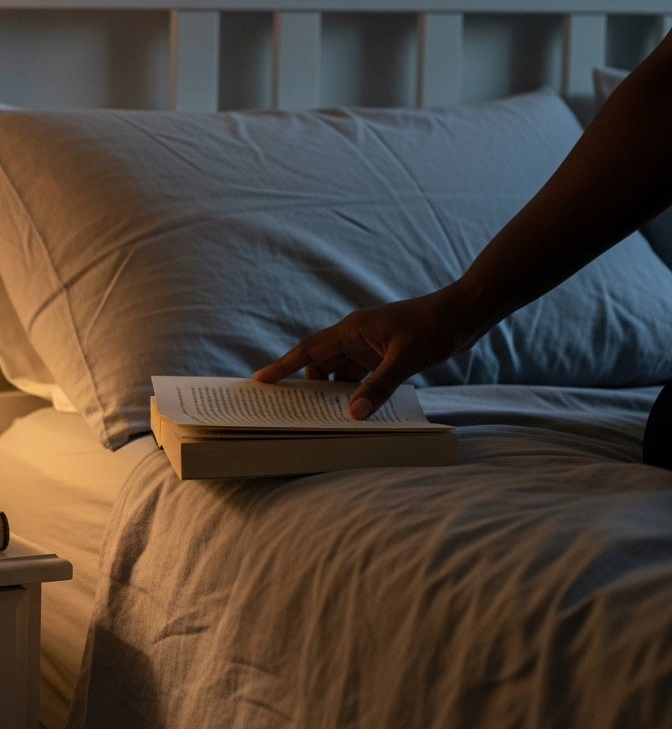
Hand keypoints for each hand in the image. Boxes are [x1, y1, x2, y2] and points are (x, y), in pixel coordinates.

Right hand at [252, 286, 488, 418]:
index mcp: (352, 330)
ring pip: (341, 373)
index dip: (283, 365)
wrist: (467, 311)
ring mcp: (370, 346)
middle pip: (321, 364)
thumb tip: (353, 414)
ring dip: (335, 393)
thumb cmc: (436, 326)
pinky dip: (357, 392)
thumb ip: (378, 386)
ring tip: (326, 417)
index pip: (309, 350)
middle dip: (309, 387)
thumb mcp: (406, 359)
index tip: (260, 379)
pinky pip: (361, 376)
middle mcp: (356, 337)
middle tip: (295, 412)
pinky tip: (358, 409)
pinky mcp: (384, 354)